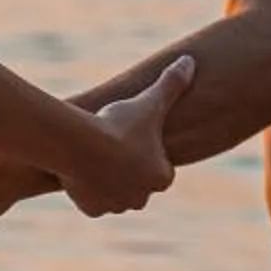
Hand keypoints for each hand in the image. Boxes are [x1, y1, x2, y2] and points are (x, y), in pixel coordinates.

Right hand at [60, 54, 194, 216]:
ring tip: (94, 157)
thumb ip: (172, 83)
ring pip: (113, 194)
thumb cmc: (120, 124)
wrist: (81, 146)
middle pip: (137, 184)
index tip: (132, 138)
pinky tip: (80, 171)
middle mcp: (142, 197)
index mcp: (162, 176)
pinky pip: (91, 202)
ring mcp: (116, 205)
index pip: (158, 168)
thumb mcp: (149, 101)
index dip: (145, 152)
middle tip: (113, 146)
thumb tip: (190, 60)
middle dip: (127, 171)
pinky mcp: (92, 210)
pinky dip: (86, 191)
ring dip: (107, 181)